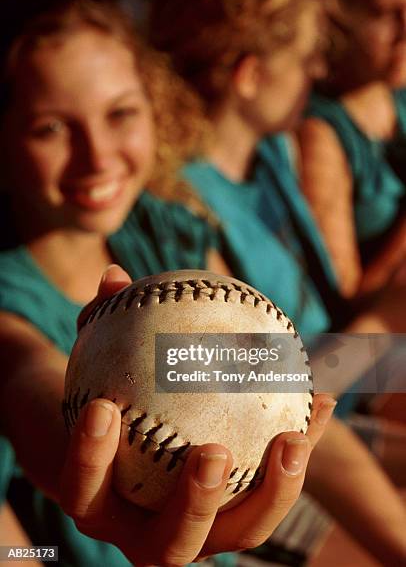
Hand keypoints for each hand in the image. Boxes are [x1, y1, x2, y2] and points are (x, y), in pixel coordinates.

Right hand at [60, 265, 335, 565]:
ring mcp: (200, 532)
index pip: (84, 491)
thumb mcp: (94, 364)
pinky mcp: (241, 516)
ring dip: (272, 493)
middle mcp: (146, 532)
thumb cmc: (108, 398)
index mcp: (98, 501)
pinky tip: (322, 398)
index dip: (89, 459)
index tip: (101, 408)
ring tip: (292, 438)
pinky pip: (275, 492)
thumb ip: (99, 325)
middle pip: (169, 543)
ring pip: (240, 533)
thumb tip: (113, 277)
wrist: (126, 446)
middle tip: (213, 451)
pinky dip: (300, 451)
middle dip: (193, 502)